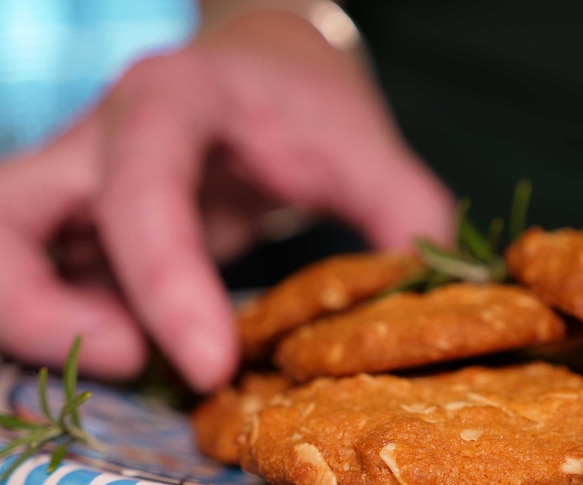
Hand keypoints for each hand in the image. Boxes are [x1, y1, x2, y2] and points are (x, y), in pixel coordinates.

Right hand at [0, 11, 454, 391]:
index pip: (140, 188)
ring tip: (139, 357)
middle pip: (6, 219)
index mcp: (172, 100)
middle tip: (135, 361)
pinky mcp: (82, 219)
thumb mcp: (366, 147)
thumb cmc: (308, 100)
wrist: (263, 65)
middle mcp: (101, 134)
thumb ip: (405, 214)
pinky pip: (43, 279)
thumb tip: (419, 304)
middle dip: (42, 309)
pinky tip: (140, 342)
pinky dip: (73, 324)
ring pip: (5, 254)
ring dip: (49, 324)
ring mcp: (79, 178)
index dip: (166, 283)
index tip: (213, 364)